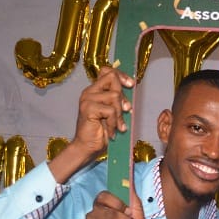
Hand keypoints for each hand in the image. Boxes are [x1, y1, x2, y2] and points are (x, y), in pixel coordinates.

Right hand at [50, 67, 133, 182]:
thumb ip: (118, 99)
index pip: (107, 71)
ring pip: (114, 96)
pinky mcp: (88, 109)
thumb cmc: (101, 130)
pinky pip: (110, 110)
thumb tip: (131, 86)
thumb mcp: (113, 111)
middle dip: (123, 96)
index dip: (121, 75)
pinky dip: (114, 122)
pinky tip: (112, 131)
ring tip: (117, 125)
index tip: (131, 84)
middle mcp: (89, 92)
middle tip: (126, 110)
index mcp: (95, 90)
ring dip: (120, 113)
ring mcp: (87, 99)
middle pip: (112, 79)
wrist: (88, 147)